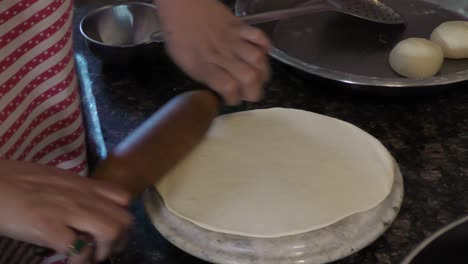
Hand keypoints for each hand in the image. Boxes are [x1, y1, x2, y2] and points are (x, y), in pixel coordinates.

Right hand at [0, 160, 131, 263]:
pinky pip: (78, 249)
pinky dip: (80, 260)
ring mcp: (66, 211)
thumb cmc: (14, 180)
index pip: (122, 198)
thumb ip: (74, 190)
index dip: (122, 217)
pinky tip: (70, 262)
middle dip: (119, 240)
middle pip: (123, 219)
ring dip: (104, 250)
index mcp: (82, 185)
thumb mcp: (54, 178)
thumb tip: (86, 204)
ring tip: (91, 257)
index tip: (113, 230)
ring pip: (110, 231)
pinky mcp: (48, 227)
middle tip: (103, 250)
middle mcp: (81, 197)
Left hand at [158, 0, 271, 104]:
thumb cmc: (179, 36)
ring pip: (257, 59)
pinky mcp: (240, 26)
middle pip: (248, 77)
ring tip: (260, 77)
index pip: (228, 88)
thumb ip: (204, 77)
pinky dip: (265, 47)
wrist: (182, 6)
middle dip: (254, 91)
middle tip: (250, 93)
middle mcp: (221, 55)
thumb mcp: (185, 64)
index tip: (232, 99)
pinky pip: (259, 36)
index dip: (234, 98)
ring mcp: (233, 39)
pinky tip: (262, 54)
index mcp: (204, 66)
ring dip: (263, 72)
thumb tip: (220, 90)